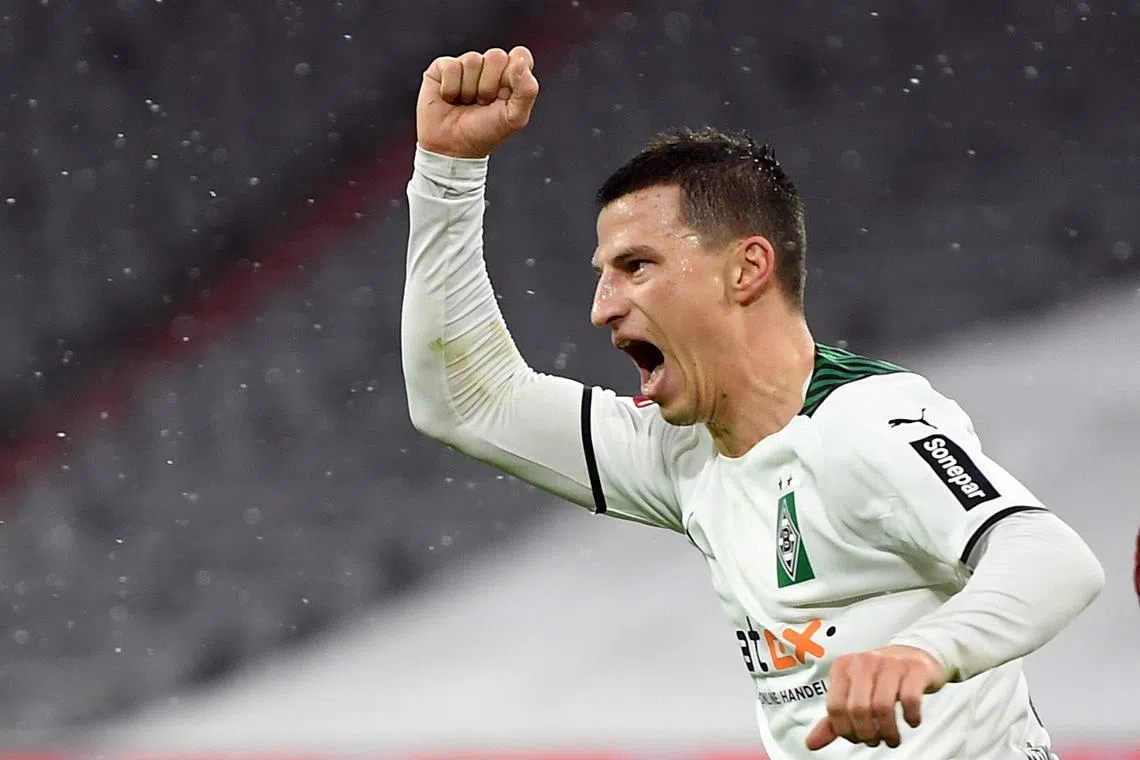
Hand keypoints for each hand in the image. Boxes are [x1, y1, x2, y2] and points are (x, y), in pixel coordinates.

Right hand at [416, 46, 538, 158]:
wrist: (452, 148)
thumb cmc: (484, 133)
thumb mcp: (515, 118)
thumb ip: (527, 91)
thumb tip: (520, 62)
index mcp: (510, 75)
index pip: (521, 55)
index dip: (514, 74)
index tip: (506, 95)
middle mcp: (488, 66)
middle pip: (496, 55)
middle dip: (489, 86)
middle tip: (483, 103)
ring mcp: (465, 65)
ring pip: (473, 60)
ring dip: (469, 90)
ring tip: (466, 103)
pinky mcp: (443, 67)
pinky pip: (451, 66)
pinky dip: (451, 88)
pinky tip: (450, 98)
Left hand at [805, 645, 946, 750]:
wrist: (910, 654)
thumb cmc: (878, 677)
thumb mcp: (852, 692)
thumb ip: (833, 719)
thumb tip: (812, 743)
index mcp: (842, 667)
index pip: (835, 708)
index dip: (845, 730)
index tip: (856, 738)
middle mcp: (864, 662)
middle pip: (858, 709)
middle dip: (867, 734)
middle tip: (875, 740)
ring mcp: (890, 663)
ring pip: (883, 706)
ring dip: (888, 731)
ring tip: (891, 738)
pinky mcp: (914, 668)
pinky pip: (910, 699)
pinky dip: (910, 717)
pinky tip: (911, 721)